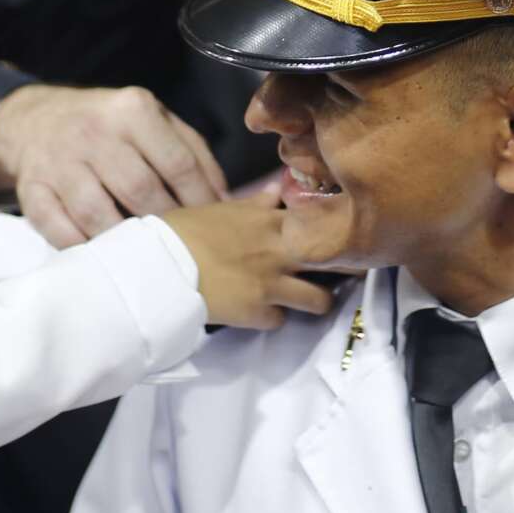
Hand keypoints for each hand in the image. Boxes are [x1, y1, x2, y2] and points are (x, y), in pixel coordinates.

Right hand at [0, 83, 230, 247]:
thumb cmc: (110, 126)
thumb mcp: (154, 122)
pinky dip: (83, 249)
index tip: (218, 229)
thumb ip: (194, 155)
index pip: (178, 164)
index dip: (202, 202)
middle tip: (186, 250)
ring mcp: (59, 161)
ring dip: (127, 244)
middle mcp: (95, 131)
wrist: (36, 121)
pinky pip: (59, 229)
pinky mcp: (31, 189)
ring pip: (99, 215)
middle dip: (168, 226)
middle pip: (141, 192)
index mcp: (133, 109)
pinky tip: (104, 258)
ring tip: (149, 260)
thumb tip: (228, 202)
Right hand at [160, 189, 335, 330]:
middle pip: (334, 260)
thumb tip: (278, 191)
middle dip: (348, 267)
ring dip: (316, 301)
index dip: (337, 229)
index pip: (321, 221)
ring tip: (311, 300)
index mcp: (270, 220)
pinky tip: (264, 313)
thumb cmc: (182, 232)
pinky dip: (275, 319)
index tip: (345, 233)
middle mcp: (280, 251)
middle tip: (353, 271)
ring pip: (320, 300)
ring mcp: (272, 284)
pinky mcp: (258, 313)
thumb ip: (255, 205)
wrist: (160, 267)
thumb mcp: (221, 209)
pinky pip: (281, 321)